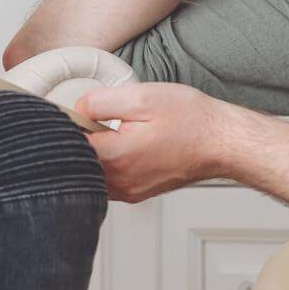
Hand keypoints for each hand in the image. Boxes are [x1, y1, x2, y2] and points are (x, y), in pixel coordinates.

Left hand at [76, 83, 230, 201]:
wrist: (221, 142)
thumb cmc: (190, 120)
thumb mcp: (141, 97)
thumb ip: (100, 102)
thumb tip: (76, 110)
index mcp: (115, 156)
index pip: (68, 145)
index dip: (67, 124)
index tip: (78, 112)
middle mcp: (119, 181)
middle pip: (77, 163)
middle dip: (79, 140)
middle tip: (96, 119)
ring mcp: (129, 191)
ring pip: (91, 174)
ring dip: (94, 154)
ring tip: (114, 132)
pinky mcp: (137, 193)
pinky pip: (108, 182)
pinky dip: (107, 165)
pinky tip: (124, 147)